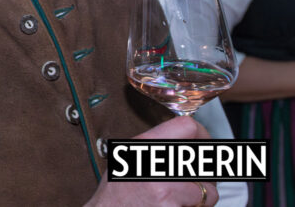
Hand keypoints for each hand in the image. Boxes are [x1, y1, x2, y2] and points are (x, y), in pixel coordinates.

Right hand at [85, 116, 217, 205]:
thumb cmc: (116, 194)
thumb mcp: (127, 158)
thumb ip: (154, 146)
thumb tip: (186, 139)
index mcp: (143, 144)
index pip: (187, 126)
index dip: (202, 136)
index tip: (203, 144)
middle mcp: (154, 161)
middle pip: (202, 160)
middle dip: (204, 175)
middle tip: (192, 182)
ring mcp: (164, 185)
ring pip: (208, 189)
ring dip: (199, 198)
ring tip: (177, 199)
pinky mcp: (170, 204)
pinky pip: (200, 206)